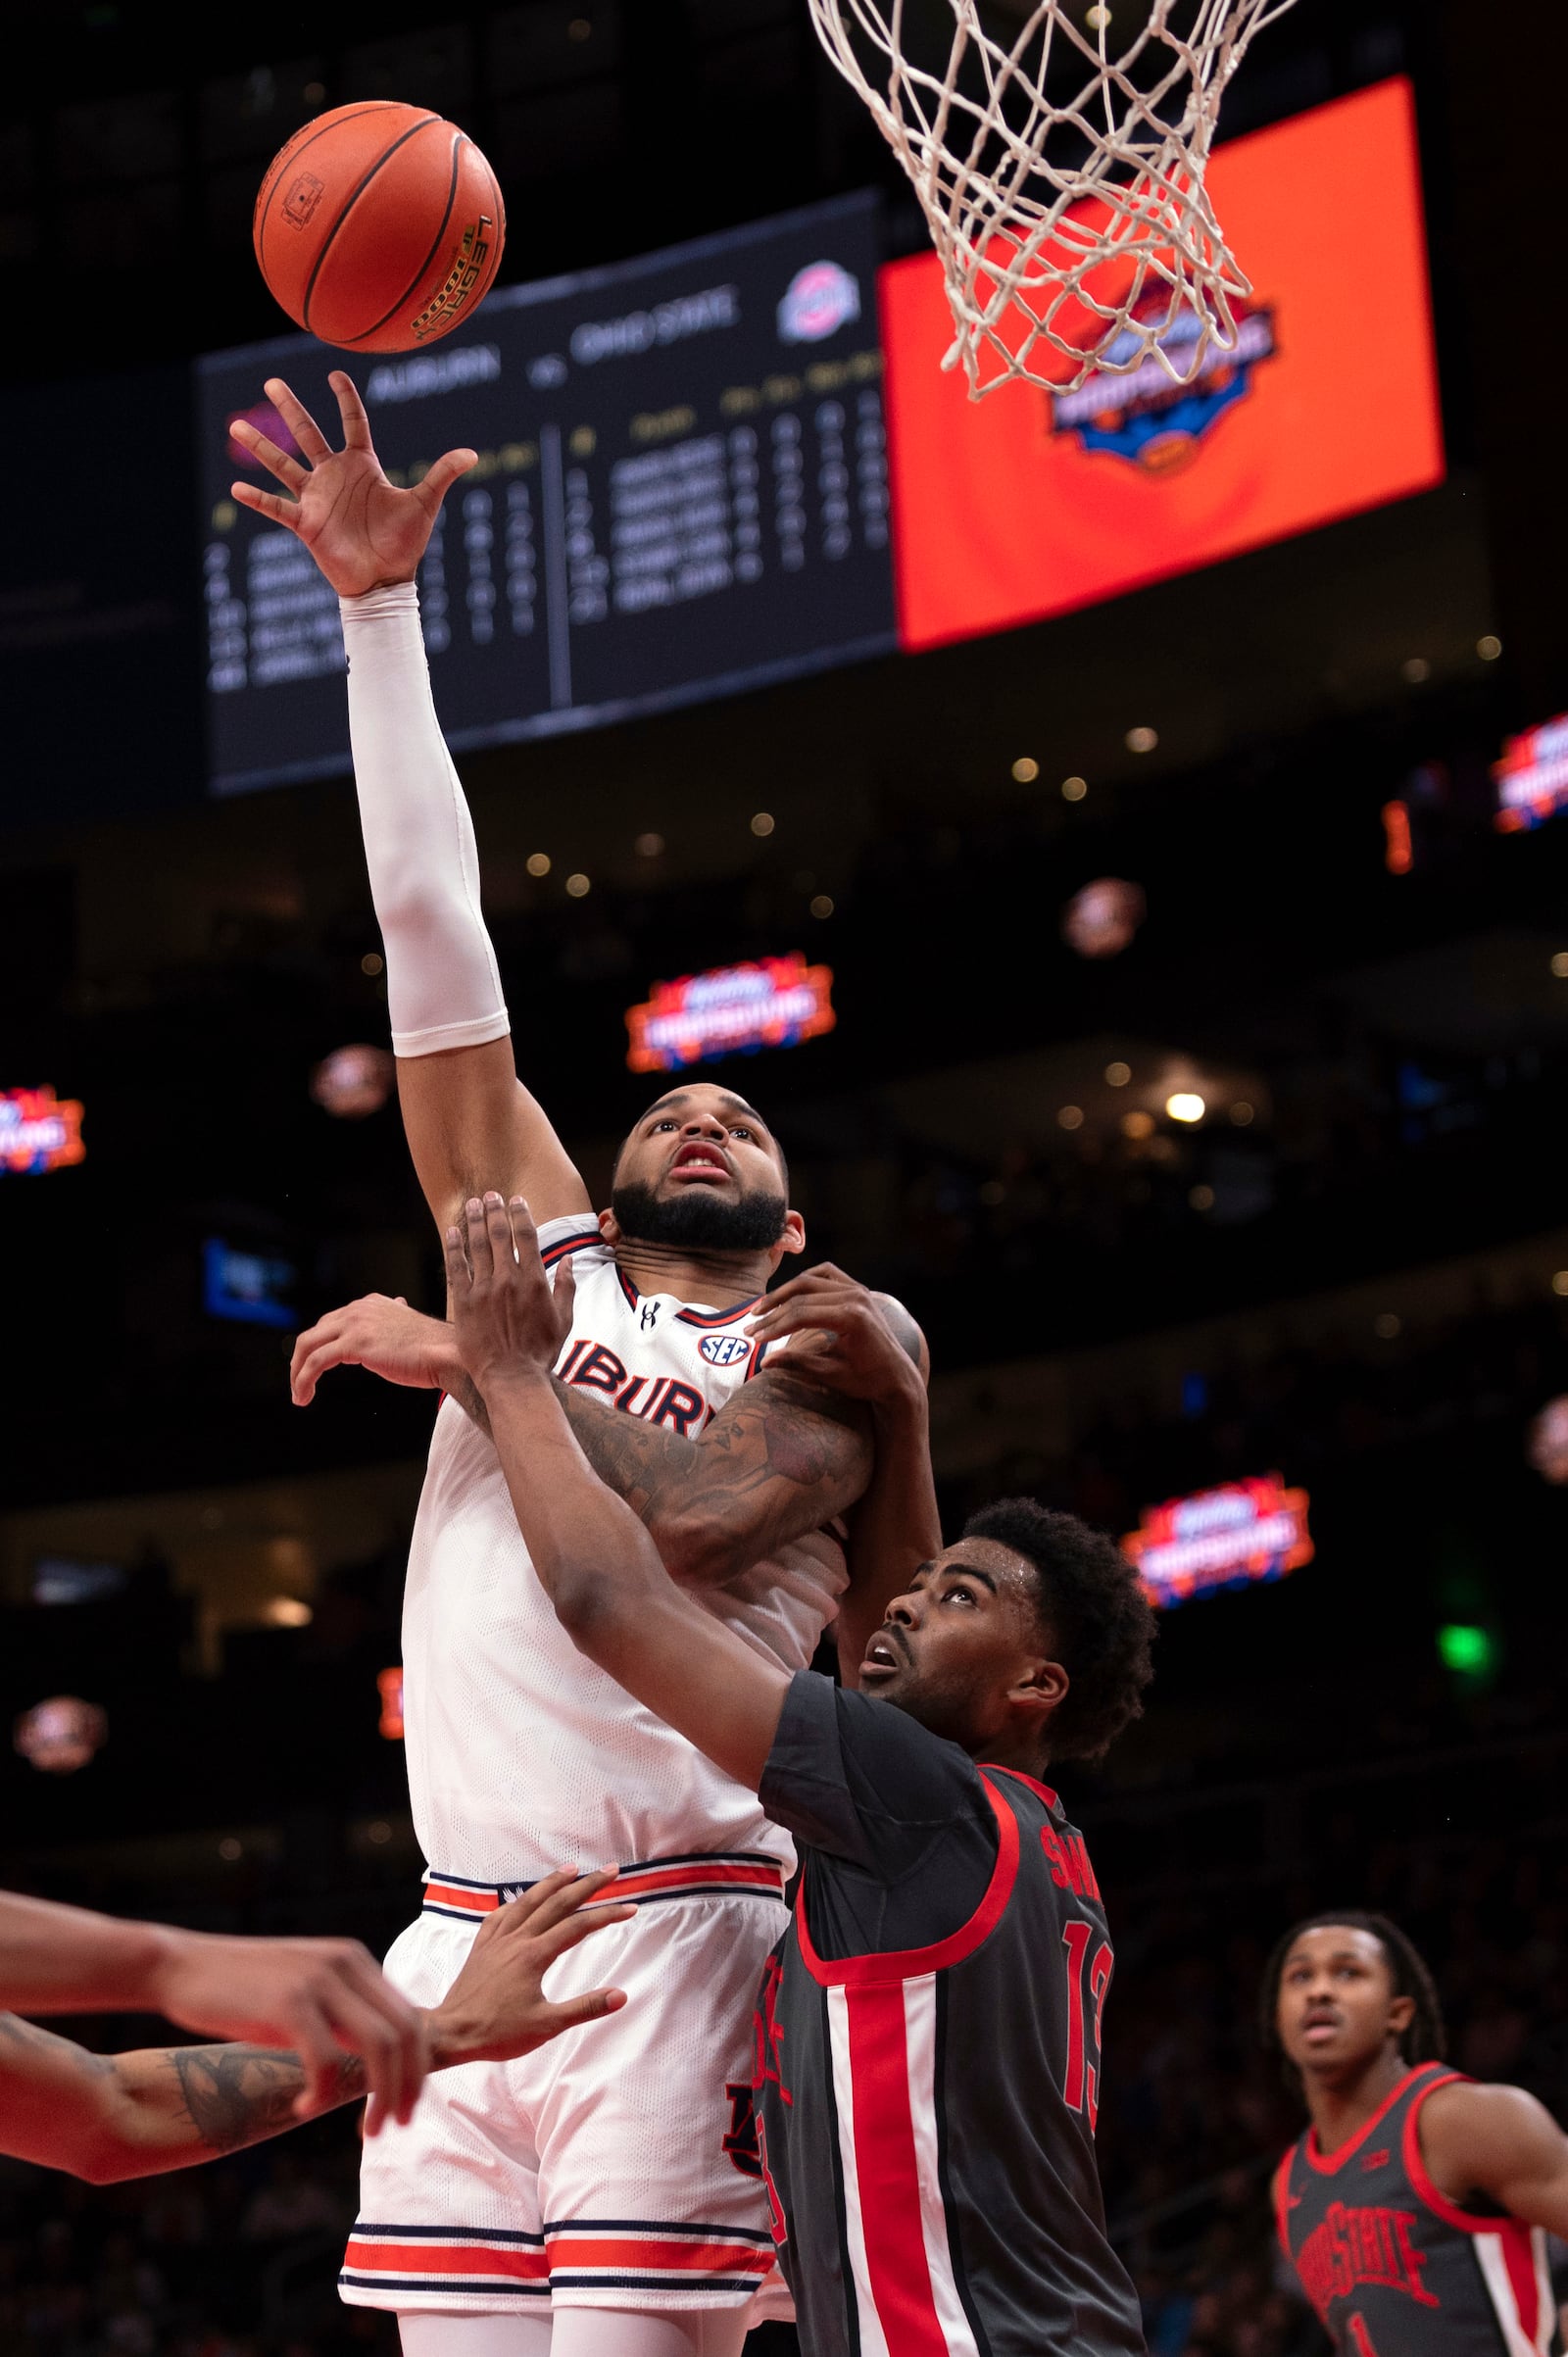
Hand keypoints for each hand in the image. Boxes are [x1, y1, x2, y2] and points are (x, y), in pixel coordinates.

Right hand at [147, 1927, 427, 2134]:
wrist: (182, 1967)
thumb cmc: (241, 1991)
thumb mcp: (304, 1993)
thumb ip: (341, 2013)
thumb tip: (378, 2059)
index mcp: (354, 1960)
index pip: (409, 2016)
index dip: (416, 2067)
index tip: (405, 2106)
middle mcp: (345, 1964)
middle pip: (404, 2033)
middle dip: (407, 2087)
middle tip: (392, 2127)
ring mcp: (319, 1980)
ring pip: (378, 2047)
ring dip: (380, 2097)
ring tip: (367, 2131)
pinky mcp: (289, 2003)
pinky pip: (326, 2061)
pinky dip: (322, 2093)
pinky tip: (304, 2106)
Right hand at [229, 372, 474, 597]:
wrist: (385, 581)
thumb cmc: (404, 544)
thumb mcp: (424, 504)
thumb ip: (442, 475)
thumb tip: (473, 454)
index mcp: (362, 466)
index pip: (352, 423)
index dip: (345, 398)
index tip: (334, 373)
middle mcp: (335, 476)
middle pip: (308, 433)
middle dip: (291, 407)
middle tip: (272, 381)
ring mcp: (317, 498)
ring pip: (283, 464)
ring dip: (261, 446)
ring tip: (235, 424)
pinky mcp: (306, 523)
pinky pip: (276, 507)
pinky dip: (258, 498)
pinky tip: (236, 486)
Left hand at [290, 1294, 455, 1406]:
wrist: (449, 1355)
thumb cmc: (435, 1349)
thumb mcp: (408, 1328)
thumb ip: (395, 1319)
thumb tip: (398, 1306)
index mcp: (371, 1304)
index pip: (331, 1322)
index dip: (319, 1346)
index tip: (314, 1367)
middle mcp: (359, 1308)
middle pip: (315, 1332)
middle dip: (301, 1359)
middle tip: (300, 1382)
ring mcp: (355, 1324)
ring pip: (308, 1345)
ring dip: (297, 1372)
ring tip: (298, 1394)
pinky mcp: (353, 1344)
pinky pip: (315, 1362)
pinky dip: (303, 1379)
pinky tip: (304, 1396)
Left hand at [428, 1868, 632, 2066]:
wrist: (450, 2034)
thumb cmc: (498, 2033)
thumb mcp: (547, 2026)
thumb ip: (585, 2008)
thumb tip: (621, 1996)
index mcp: (535, 1955)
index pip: (579, 1926)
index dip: (607, 1915)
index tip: (630, 1908)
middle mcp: (517, 1939)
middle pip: (558, 1903)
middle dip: (587, 1885)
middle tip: (611, 1870)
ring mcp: (497, 1940)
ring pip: (528, 1901)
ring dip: (552, 1883)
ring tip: (571, 1869)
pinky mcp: (481, 1947)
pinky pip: (501, 1915)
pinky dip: (516, 1903)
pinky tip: (520, 1902)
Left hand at [444, 1193, 574, 1392]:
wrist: (511, 1378)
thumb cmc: (540, 1353)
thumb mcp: (564, 1320)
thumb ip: (566, 1287)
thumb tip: (569, 1260)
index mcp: (535, 1281)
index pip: (527, 1236)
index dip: (520, 1213)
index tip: (515, 1200)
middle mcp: (509, 1280)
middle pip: (501, 1234)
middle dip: (495, 1210)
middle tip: (490, 1195)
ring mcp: (484, 1290)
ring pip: (478, 1245)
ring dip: (475, 1221)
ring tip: (472, 1204)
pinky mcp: (464, 1302)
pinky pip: (457, 1267)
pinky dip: (454, 1246)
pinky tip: (451, 1231)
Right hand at [747, 1266, 924, 1405]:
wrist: (898, 1377)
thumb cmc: (867, 1380)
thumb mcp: (830, 1373)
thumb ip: (798, 1362)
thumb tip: (764, 1363)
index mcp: (852, 1317)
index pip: (801, 1314)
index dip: (774, 1326)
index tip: (755, 1339)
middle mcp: (856, 1297)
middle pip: (802, 1295)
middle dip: (773, 1310)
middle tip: (751, 1325)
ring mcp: (859, 1290)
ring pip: (811, 1280)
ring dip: (784, 1292)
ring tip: (763, 1308)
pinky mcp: (859, 1290)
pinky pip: (827, 1274)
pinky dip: (807, 1280)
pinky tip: (791, 1293)